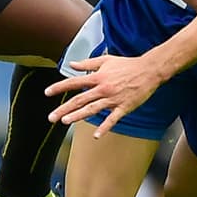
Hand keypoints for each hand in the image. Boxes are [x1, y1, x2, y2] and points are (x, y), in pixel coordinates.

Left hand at [45, 54, 164, 136]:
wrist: (148, 70)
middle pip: (80, 100)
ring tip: (65, 121)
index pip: (74, 82)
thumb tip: (72, 64)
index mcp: (98, 77)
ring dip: (78, 116)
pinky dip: (104, 127)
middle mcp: (103, 89)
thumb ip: (87, 64)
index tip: (47, 92)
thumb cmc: (127, 65)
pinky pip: (112, 119)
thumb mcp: (106, 60)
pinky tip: (96, 135)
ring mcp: (113, 99)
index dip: (59, 87)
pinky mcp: (124, 107)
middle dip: (64, 108)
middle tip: (51, 117)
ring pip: (92, 109)